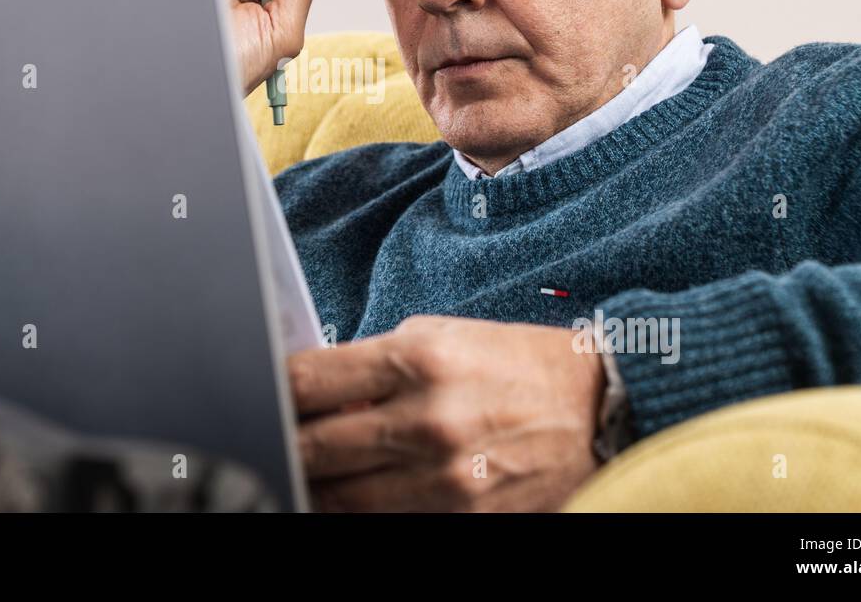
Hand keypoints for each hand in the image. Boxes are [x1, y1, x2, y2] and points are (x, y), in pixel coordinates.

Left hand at [288, 315, 604, 511]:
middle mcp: (426, 422)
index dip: (271, 390)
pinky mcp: (460, 521)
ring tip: (307, 468)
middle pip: (312, 447)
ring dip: (314, 484)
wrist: (602, 414)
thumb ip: (372, 361)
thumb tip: (309, 387)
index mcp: (418, 360)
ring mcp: (443, 480)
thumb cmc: (518, 367)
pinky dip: (357, 510)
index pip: (307, 381)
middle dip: (285, 442)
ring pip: (337, 498)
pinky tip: (351, 493)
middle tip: (272, 437)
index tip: (259, 393)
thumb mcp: (444, 337)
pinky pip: (381, 523)